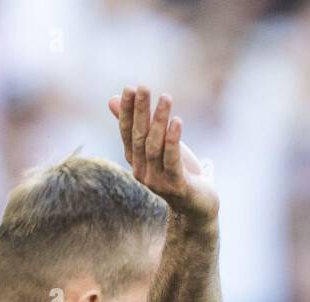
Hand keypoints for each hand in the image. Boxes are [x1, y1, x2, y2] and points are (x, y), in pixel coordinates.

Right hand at [109, 87, 218, 221]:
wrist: (198, 206)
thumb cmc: (178, 171)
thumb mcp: (158, 145)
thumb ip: (138, 124)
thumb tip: (111, 99)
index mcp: (135, 161)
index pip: (126, 132)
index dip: (126, 111)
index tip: (129, 88)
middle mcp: (141, 172)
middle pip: (139, 137)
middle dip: (140, 111)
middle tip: (143, 86)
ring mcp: (157, 181)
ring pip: (154, 147)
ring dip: (159, 120)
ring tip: (166, 97)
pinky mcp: (176, 187)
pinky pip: (172, 160)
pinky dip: (173, 140)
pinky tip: (177, 121)